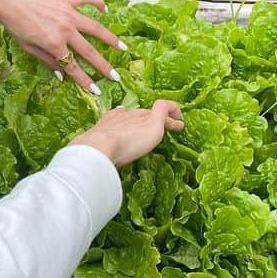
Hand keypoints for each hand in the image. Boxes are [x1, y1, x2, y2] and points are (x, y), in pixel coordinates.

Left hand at [0, 0, 125, 92]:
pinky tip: (105, 9)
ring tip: (123, 47)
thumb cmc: (15, 24)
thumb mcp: (27, 47)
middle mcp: (65, 30)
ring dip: (110, 38)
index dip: (85, 80)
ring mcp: (68, 13)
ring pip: (96, 27)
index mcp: (54, 44)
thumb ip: (47, 61)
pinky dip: (98, 3)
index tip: (96, 90)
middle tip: (116, 76)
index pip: (72, 67)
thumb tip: (62, 76)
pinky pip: (87, 0)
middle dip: (103, 66)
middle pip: (89, 51)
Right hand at [68, 100, 183, 166]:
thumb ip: (101, 157)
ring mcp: (139, 117)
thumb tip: (99, 170)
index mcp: (110, 122)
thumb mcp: (97, 154)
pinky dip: (174, 111)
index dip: (129, 118)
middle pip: (140, 113)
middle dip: (149, 118)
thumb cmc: (95, 153)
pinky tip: (180, 125)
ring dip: (166, 118)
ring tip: (176, 125)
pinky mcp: (152, 120)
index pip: (121, 115)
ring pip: (155, 111)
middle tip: (157, 127)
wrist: (99, 146)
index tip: (133, 124)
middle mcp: (125, 116)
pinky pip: (165, 107)